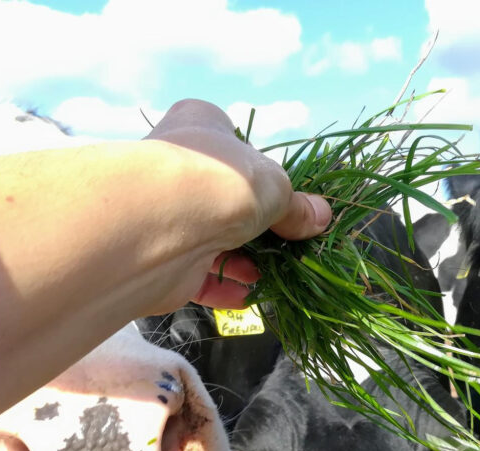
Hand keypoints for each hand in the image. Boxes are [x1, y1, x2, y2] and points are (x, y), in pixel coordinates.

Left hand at [144, 100, 330, 307]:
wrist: (161, 220)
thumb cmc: (222, 181)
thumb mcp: (276, 188)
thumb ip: (296, 206)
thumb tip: (321, 216)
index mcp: (199, 126)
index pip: (230, 140)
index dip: (256, 168)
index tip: (280, 194)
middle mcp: (176, 165)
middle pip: (223, 197)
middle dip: (253, 224)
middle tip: (283, 242)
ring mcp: (165, 212)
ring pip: (209, 238)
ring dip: (240, 259)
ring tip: (268, 273)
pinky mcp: (159, 256)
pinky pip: (195, 274)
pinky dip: (221, 286)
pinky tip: (245, 295)